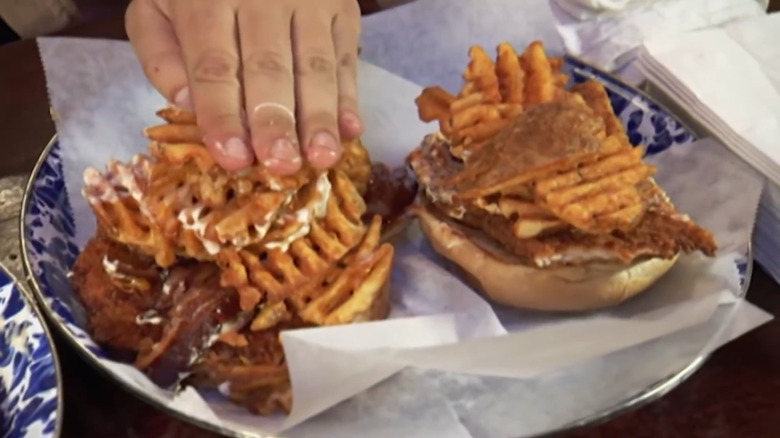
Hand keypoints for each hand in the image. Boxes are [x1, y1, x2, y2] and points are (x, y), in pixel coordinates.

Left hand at [126, 0, 362, 173]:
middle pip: (268, 68)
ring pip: (315, 65)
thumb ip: (161, 56)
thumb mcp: (157, 7)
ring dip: (320, 116)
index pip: (215, 67)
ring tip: (321, 157)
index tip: (233, 157)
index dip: (224, 115)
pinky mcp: (343, 8)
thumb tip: (188, 106)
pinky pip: (346, 57)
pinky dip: (350, 96)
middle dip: (275, 120)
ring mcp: (309, 1)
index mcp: (207, 0)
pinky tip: (351, 131)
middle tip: (281, 164)